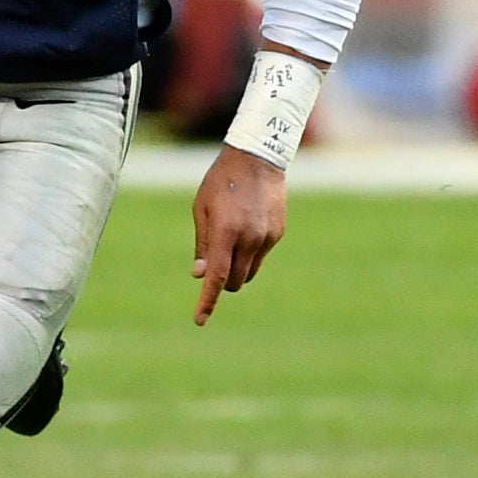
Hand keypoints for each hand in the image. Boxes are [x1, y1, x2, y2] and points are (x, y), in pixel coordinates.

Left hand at [191, 145, 286, 324]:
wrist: (258, 157)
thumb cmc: (221, 181)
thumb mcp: (202, 209)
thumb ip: (203, 244)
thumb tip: (200, 275)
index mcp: (225, 232)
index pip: (215, 277)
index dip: (207, 301)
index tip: (200, 319)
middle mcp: (248, 239)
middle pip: (233, 281)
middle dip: (221, 281)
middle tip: (212, 266)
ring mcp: (266, 237)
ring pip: (249, 272)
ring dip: (236, 269)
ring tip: (230, 242)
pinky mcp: (277, 233)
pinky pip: (261, 255)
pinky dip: (250, 252)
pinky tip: (247, 226)